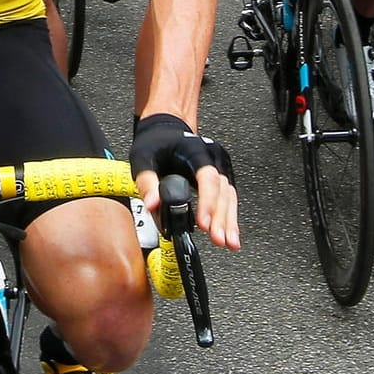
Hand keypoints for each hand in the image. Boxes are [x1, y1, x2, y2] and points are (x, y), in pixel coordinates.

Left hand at [129, 113, 239, 249]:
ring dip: (229, 221)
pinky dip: (228, 217)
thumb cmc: (155, 142)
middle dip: (221, 217)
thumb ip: (147, 182)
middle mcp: (213, 157)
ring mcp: (220, 166)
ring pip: (229, 196)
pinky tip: (230, 234)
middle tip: (218, 238)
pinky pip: (228, 198)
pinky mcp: (220, 176)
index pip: (207, 177)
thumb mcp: (143, 158)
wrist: (165, 130)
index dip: (207, 201)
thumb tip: (152, 206)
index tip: (203, 222)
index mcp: (195, 150)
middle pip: (223, 190)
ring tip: (229, 242)